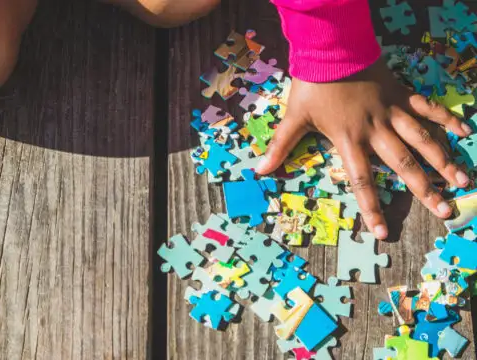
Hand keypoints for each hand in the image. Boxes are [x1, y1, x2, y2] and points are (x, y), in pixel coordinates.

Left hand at [256, 58, 471, 239]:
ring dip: (443, 160)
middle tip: (445, 210)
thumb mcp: (293, 118)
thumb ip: (279, 147)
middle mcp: (375, 131)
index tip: (385, 232)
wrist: (329, 48)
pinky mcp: (400, 94)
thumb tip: (259, 171)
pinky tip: (465, 131)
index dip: (372, 209)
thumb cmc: (312, 85)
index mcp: (349, 140)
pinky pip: (427, 108)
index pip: (362, 182)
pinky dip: (446, 118)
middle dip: (425, 189)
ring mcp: (391, 112)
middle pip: (403, 165)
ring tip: (462, 181)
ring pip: (422, 140)